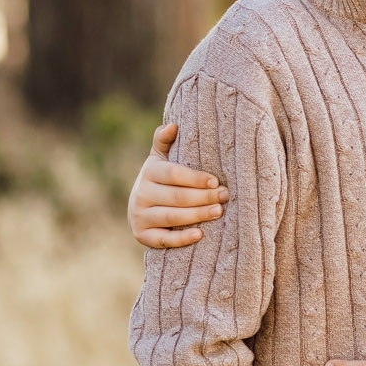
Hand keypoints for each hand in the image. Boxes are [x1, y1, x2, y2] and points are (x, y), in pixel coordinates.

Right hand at [128, 123, 229, 248]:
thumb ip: (165, 141)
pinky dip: (181, 238)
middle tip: (225, 197)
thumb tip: (173, 125)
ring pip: (172, 217)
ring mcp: (139, 216)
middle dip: (204, 197)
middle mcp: (141, 194)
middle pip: (177, 196)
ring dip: (197, 215)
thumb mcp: (160, 158)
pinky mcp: (141, 236)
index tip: (216, 181)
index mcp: (148, 172)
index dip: (196, 178)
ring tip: (219, 211)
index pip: (174, 174)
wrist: (140, 208)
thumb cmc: (160, 180)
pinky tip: (200, 234)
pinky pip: (163, 240)